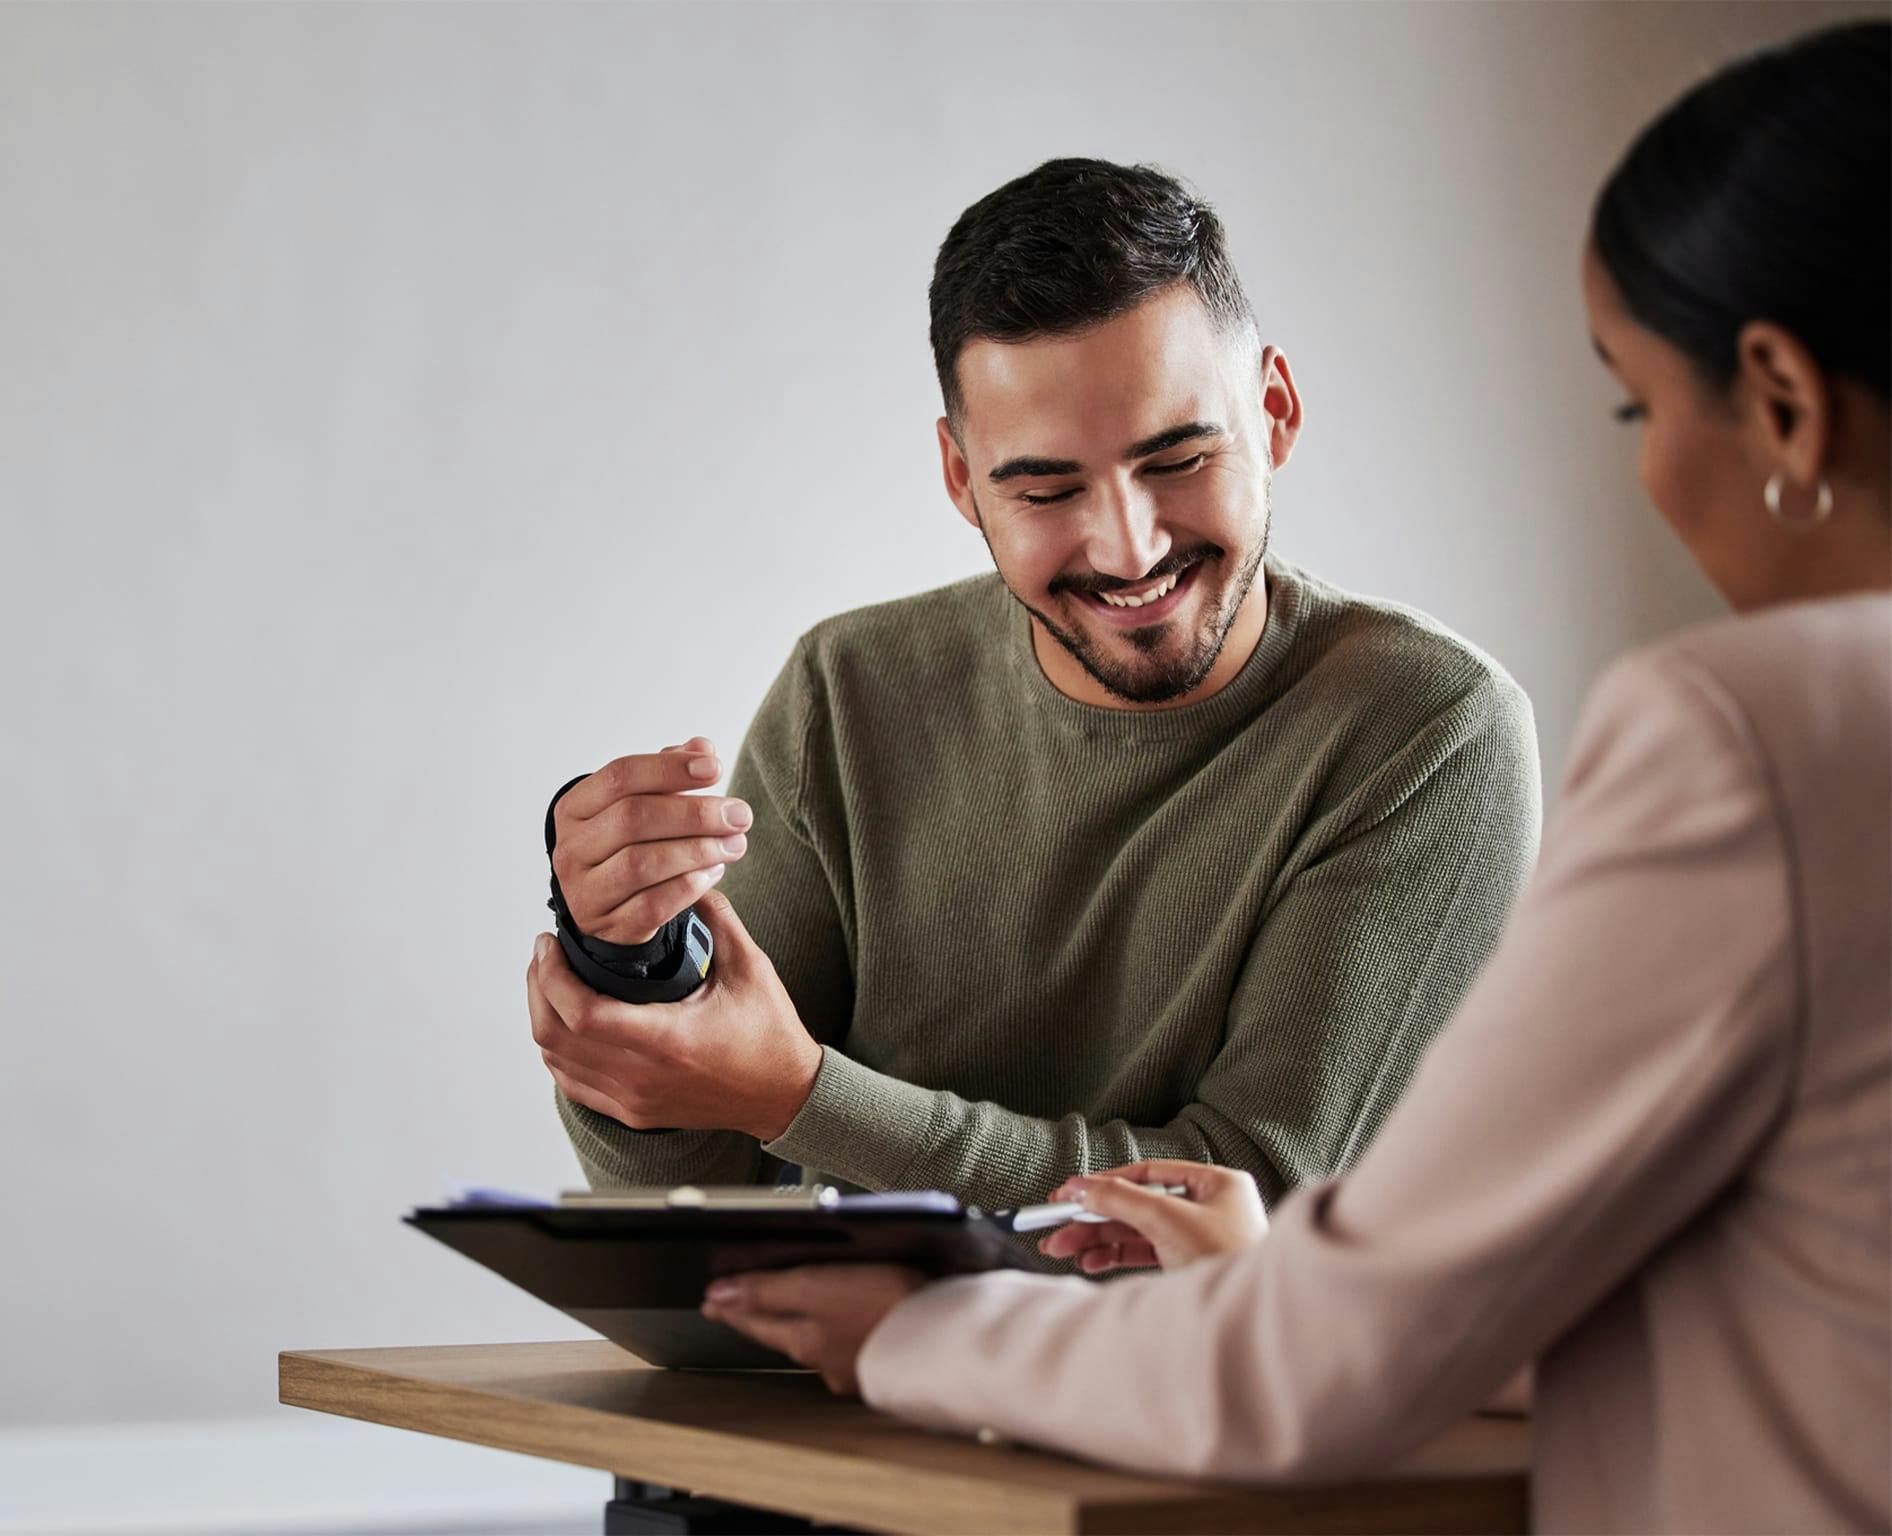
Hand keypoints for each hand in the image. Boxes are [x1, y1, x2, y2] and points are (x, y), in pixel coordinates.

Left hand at [527, 890, 821, 1140]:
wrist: (784, 1095)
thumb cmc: (770, 1034)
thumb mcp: (750, 967)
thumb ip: (718, 919)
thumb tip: (691, 879)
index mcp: (666, 1039)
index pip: (580, 1012)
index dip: (552, 975)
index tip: (551, 943)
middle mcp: (641, 1076)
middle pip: (554, 1036)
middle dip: (538, 989)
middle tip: (545, 955)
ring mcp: (633, 1100)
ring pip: (556, 1061)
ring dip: (545, 1017)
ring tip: (553, 982)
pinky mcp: (632, 1112)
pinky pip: (572, 1084)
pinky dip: (559, 1051)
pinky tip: (568, 1023)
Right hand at [551, 738, 752, 944]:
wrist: (607, 909)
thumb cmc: (628, 846)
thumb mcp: (640, 805)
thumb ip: (669, 774)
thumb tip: (703, 748)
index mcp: (575, 809)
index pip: (620, 776)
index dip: (669, 768)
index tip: (715, 767)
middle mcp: (572, 849)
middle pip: (634, 818)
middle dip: (695, 813)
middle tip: (739, 814)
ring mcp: (585, 891)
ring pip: (642, 863)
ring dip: (698, 850)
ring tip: (735, 843)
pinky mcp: (609, 926)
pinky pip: (652, 905)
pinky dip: (689, 886)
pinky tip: (715, 871)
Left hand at [699, 1265, 928, 1395]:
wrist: (945, 1337)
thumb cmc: (884, 1308)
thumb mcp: (816, 1287)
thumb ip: (767, 1290)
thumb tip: (717, 1296)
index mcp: (805, 1339)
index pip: (756, 1321)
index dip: (732, 1306)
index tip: (709, 1300)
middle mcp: (826, 1359)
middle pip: (784, 1332)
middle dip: (765, 1316)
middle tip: (741, 1304)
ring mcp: (858, 1364)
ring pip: (820, 1341)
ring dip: (805, 1324)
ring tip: (796, 1311)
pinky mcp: (888, 1359)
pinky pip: (854, 1343)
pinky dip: (845, 1331)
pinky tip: (855, 1325)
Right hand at [1036, 1160, 1267, 1273]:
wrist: (1253, 1323)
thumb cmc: (1228, 1259)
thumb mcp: (1168, 1219)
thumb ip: (1120, 1199)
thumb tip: (1080, 1186)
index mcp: (1218, 1184)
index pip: (1149, 1174)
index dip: (1105, 1182)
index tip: (1068, 1192)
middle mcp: (1210, 1209)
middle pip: (1138, 1205)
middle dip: (1094, 1218)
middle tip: (1054, 1227)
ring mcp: (1199, 1241)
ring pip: (1137, 1232)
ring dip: (1098, 1240)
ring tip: (1061, 1250)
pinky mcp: (1189, 1268)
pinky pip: (1145, 1255)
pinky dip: (1115, 1258)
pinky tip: (1089, 1263)